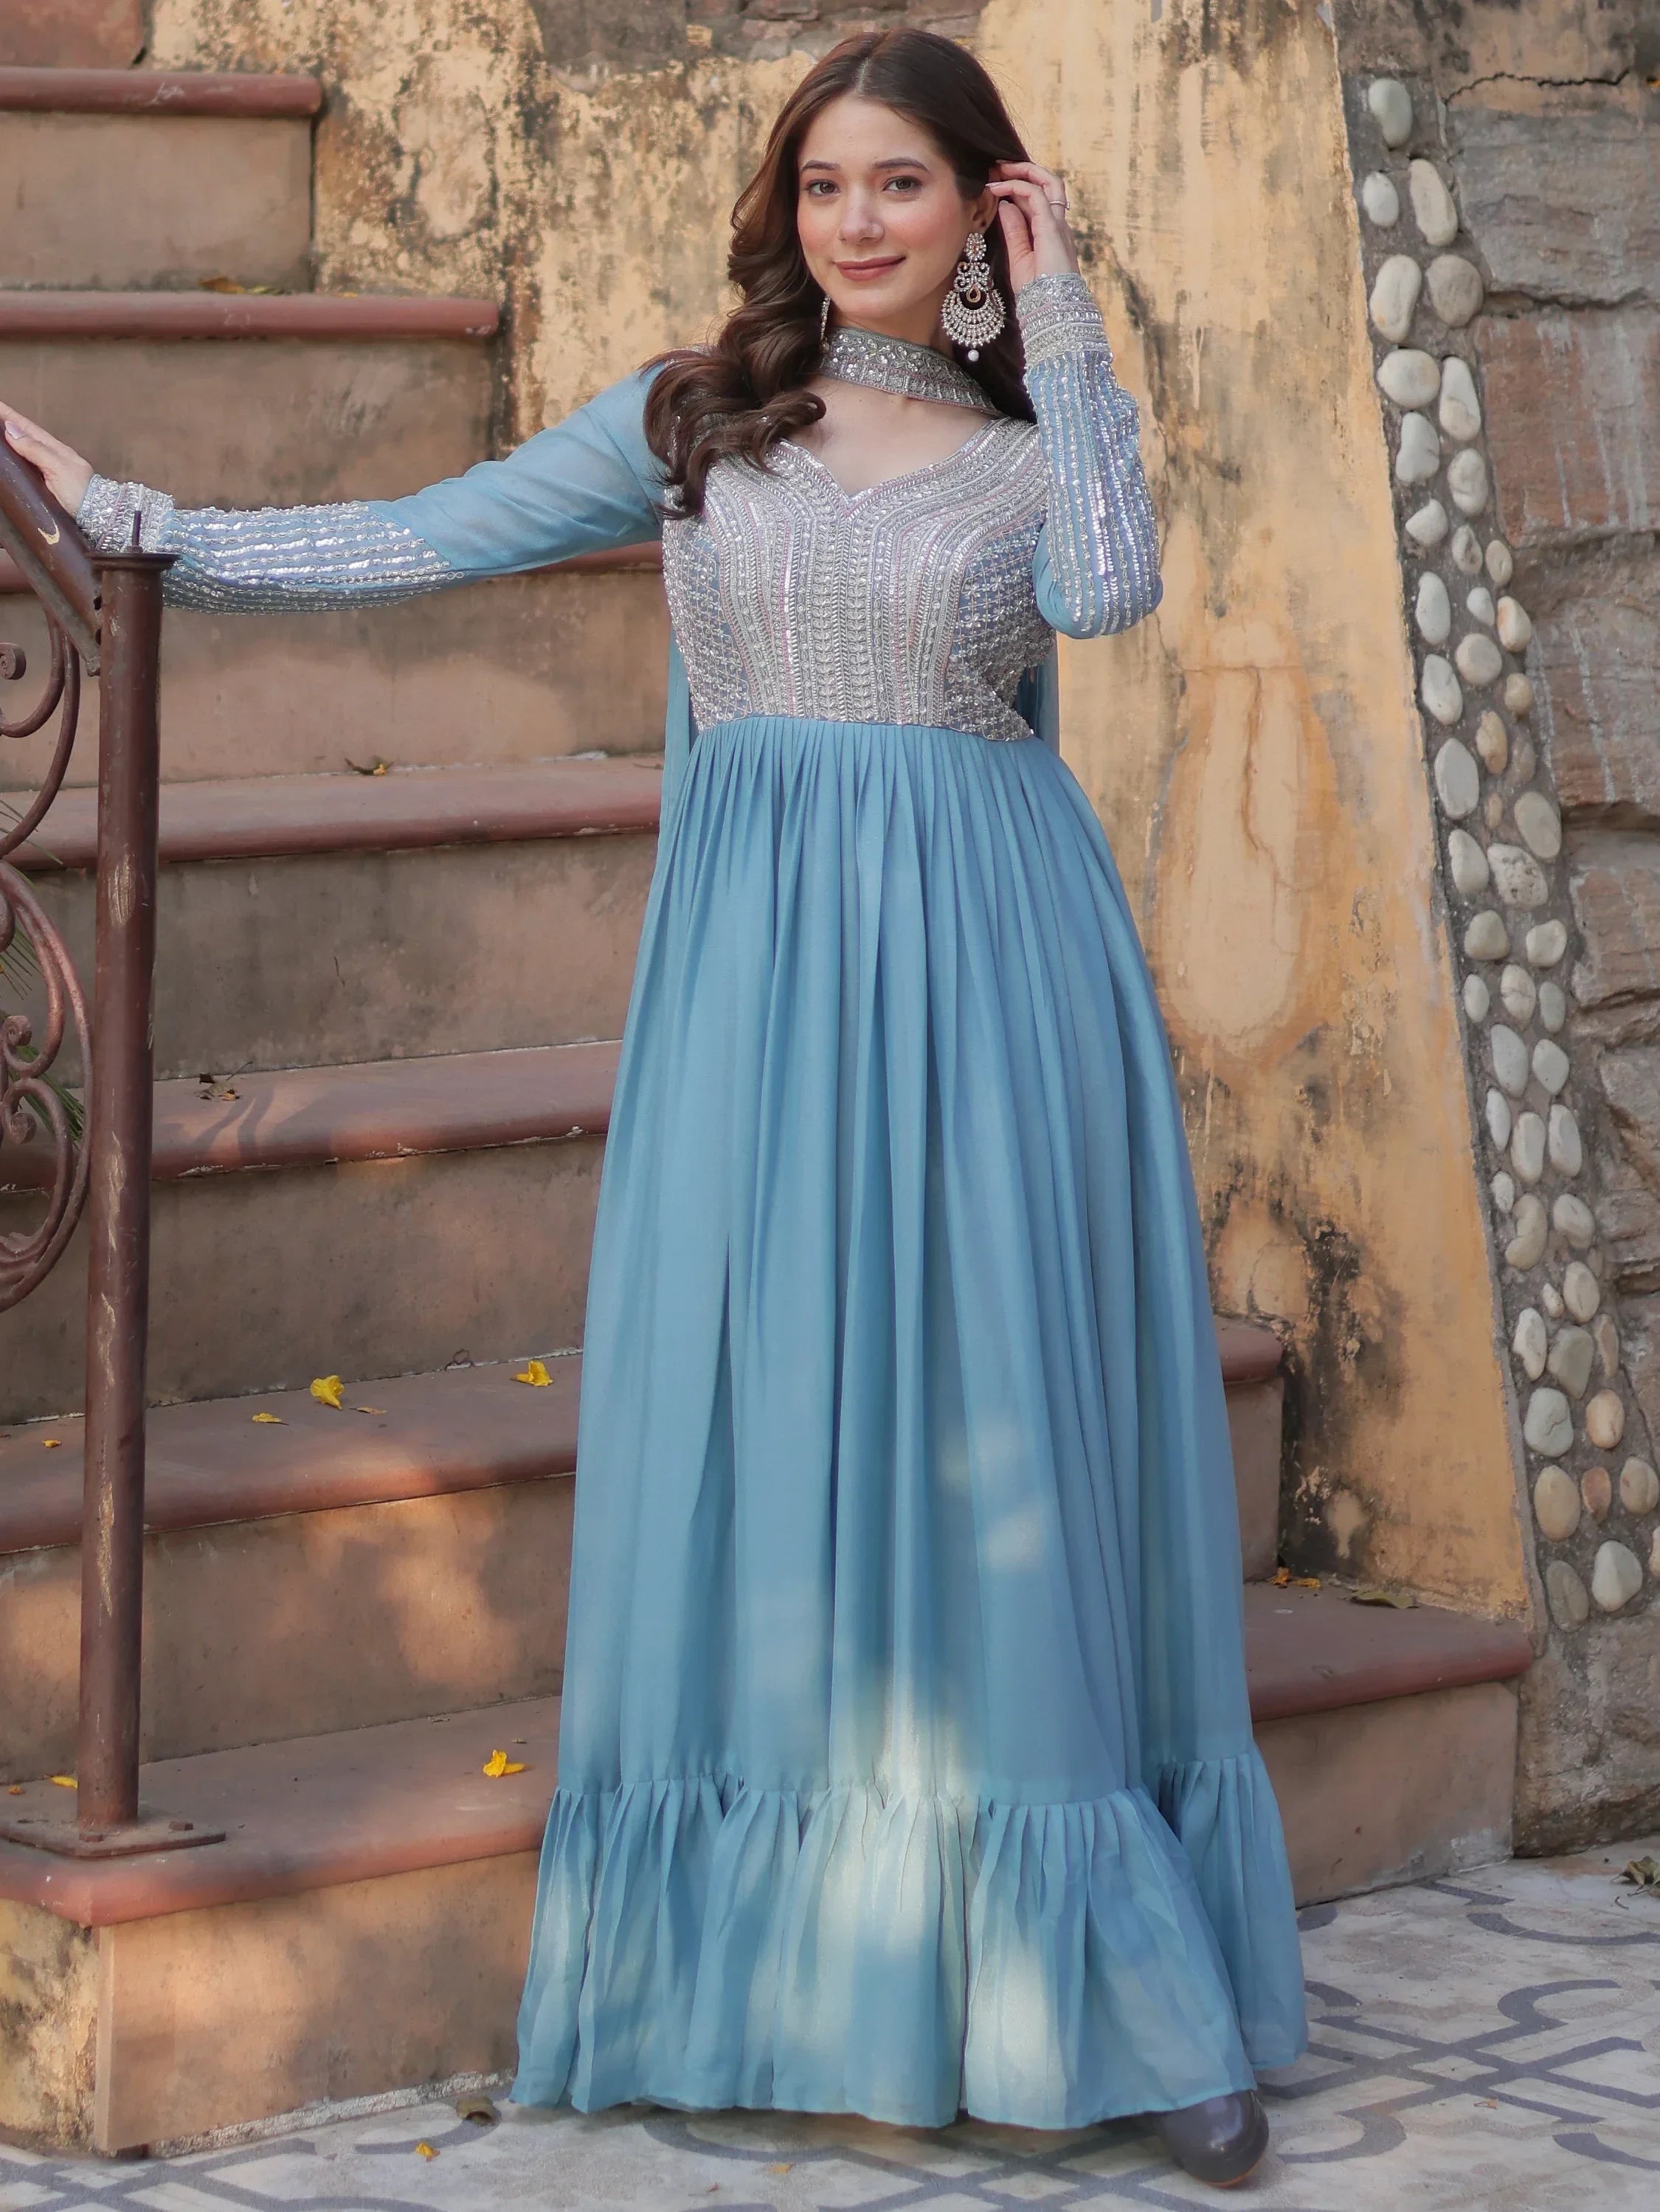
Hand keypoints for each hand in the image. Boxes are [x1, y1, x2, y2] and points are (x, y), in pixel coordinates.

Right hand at [1, 408, 94, 514]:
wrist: (98, 515)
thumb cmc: (82, 492)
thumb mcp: (58, 468)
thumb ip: (36, 450)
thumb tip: (11, 430)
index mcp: (54, 448)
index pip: (27, 427)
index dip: (10, 415)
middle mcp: (50, 456)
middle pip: (24, 435)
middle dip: (7, 423)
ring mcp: (49, 469)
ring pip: (25, 448)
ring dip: (10, 439)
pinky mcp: (46, 484)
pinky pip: (27, 464)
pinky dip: (16, 456)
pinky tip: (11, 457)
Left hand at [986, 162, 1081, 296]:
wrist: (1051, 310)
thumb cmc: (1037, 293)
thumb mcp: (1019, 257)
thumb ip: (1014, 230)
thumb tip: (1005, 206)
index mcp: (1051, 232)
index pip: (1037, 199)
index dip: (1017, 187)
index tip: (994, 184)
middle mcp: (1058, 223)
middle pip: (1048, 183)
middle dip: (1023, 171)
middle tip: (997, 167)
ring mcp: (1057, 224)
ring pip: (1047, 181)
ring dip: (1022, 171)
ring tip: (999, 169)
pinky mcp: (1052, 227)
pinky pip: (1036, 195)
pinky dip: (1016, 187)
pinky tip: (998, 189)